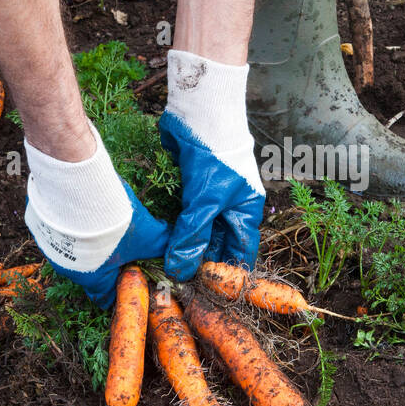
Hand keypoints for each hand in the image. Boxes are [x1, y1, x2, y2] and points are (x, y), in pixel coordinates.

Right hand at [26, 180, 168, 308]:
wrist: (77, 189)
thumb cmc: (112, 221)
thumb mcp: (146, 235)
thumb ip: (162, 245)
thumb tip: (179, 253)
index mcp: (92, 279)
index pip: (104, 297)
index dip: (119, 291)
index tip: (129, 279)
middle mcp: (67, 270)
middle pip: (90, 272)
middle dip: (106, 262)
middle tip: (122, 246)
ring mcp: (50, 247)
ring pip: (74, 251)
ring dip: (88, 242)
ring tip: (104, 222)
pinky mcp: (42, 226)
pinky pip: (59, 230)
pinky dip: (71, 224)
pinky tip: (84, 208)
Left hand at [158, 112, 264, 281]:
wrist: (200, 112)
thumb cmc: (216, 155)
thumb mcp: (205, 202)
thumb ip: (192, 236)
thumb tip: (180, 270)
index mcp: (245, 213)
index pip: (239, 253)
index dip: (225, 275)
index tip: (204, 293)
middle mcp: (230, 208)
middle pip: (216, 245)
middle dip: (199, 263)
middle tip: (178, 284)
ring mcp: (209, 198)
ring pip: (197, 232)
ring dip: (183, 248)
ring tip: (164, 270)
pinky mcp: (190, 188)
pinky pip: (182, 217)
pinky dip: (173, 231)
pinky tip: (159, 245)